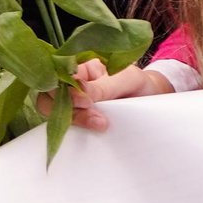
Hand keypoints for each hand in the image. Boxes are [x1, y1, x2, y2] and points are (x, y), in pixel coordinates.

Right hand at [56, 58, 172, 132]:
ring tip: (102, 125)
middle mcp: (69, 86)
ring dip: (75, 122)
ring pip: (54, 114)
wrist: (153, 101)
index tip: (85, 102)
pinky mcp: (79, 122)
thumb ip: (102, 86)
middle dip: (68, 110)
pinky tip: (94, 133)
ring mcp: (72, 105)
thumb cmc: (139, 84)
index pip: (56, 77)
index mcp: (78, 69)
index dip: (63, 90)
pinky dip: (76, 132)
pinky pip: (66, 127)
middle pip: (48, 98)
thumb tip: (78, 95)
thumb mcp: (125, 79)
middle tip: (96, 119)